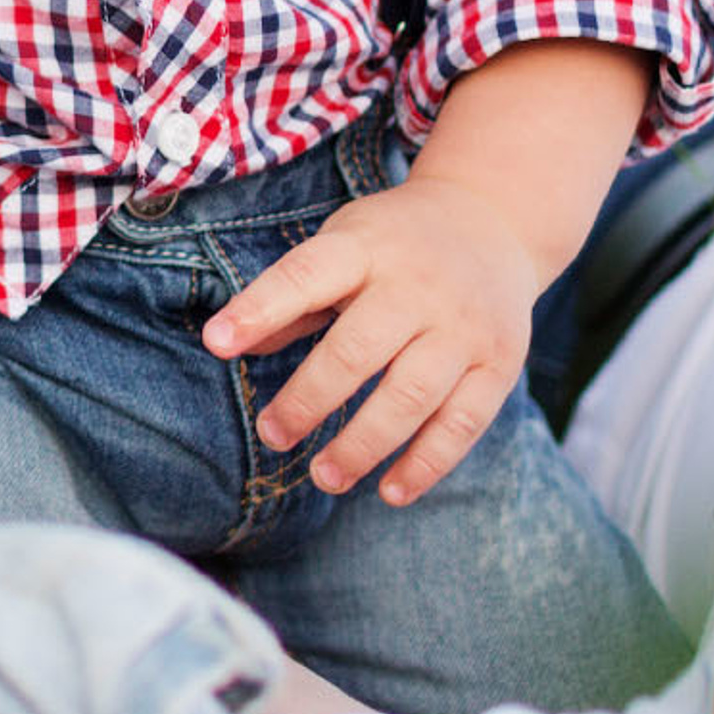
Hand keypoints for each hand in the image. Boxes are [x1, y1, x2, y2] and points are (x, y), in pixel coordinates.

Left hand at [198, 177, 537, 505]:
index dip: (258, 310)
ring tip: (323, 477)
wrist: (490, 221)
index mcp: (364, 248)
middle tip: (273, 436)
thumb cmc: (392, 243)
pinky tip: (390, 492)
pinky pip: (462, 425)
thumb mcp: (339, 244)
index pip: (304, 277)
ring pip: (410, 397)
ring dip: (363, 445)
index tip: (214, 343)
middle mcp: (417, 287)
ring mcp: (464, 328)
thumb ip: (289, 296)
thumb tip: (227, 343)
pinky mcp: (498, 365)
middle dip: (309, 400)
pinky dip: (425, 464)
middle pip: (357, 351)